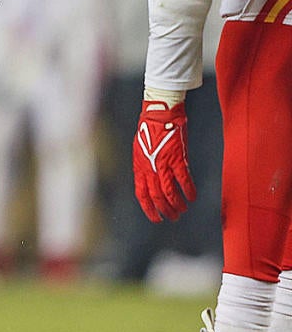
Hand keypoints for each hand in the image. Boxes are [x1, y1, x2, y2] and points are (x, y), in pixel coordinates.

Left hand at [133, 100, 196, 221]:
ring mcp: (163, 164)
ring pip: (169, 192)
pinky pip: (183, 180)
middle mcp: (149, 169)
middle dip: (165, 210)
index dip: (149, 209)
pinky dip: (188, 190)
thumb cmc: (149, 130)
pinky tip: (192, 197)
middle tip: (173, 217)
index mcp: (139, 168)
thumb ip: (145, 166)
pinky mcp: (177, 158)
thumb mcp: (140, 151)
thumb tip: (150, 177)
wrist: (158, 114)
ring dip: (177, 204)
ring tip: (183, 210)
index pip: (142, 195)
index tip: (156, 218)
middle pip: (157, 197)